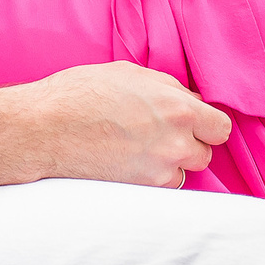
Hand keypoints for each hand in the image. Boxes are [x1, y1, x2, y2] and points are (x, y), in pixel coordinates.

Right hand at [12, 61, 232, 187]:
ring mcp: (159, 170)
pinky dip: (151, 177)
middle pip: (205, 153)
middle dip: (188, 143)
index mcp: (179, 109)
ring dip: (170, 163)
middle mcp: (176, 143)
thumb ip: (170, 89)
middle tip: (159, 132)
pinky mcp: (140, 189)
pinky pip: (161, 187)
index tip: (193, 122)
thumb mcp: (131, 74)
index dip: (207, 124)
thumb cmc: (82, 93)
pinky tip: (128, 162)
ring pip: (183, 172)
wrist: (44, 128)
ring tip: (139, 148)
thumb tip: (193, 101)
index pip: (221, 128)